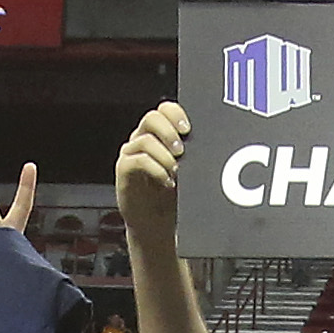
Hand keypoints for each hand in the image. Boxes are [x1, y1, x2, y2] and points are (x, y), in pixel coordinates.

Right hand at [116, 104, 188, 240]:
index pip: (164, 110)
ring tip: (177, 171)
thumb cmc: (172, 195)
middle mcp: (143, 138)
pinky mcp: (124, 170)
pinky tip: (168, 181)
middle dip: (169, 132)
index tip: (188, 128)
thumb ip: (192, 154)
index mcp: (159, 133)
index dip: (176, 114)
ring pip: (144, 140)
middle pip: (151, 118)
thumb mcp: (187, 170)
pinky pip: (137, 161)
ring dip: (164, 155)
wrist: (155, 222)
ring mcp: (132, 153)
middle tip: (182, 150)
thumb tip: (209, 143)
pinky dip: (156, 169)